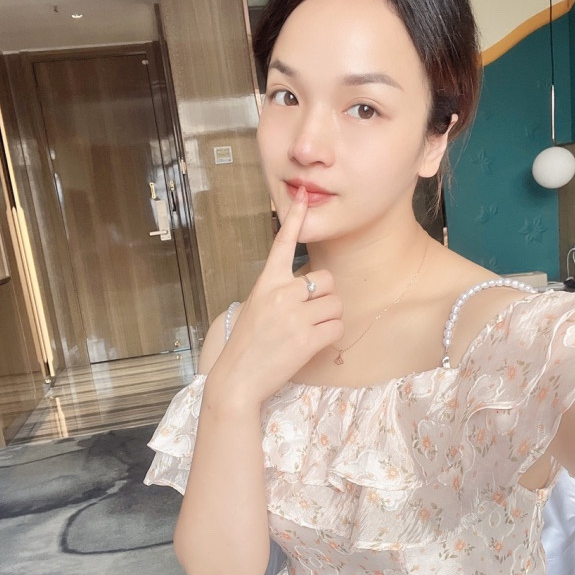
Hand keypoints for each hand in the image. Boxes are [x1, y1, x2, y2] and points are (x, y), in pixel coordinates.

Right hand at [207, 186, 343, 404]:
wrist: (238, 379)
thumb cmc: (246, 345)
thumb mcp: (255, 308)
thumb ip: (277, 292)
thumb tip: (306, 288)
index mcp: (266, 283)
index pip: (283, 243)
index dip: (296, 219)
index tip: (303, 196)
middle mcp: (281, 294)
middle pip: (327, 280)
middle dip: (325, 298)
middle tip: (309, 316)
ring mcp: (295, 316)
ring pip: (336, 305)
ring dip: (329, 319)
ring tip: (306, 332)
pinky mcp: (307, 338)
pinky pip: (337, 327)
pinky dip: (330, 336)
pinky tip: (312, 344)